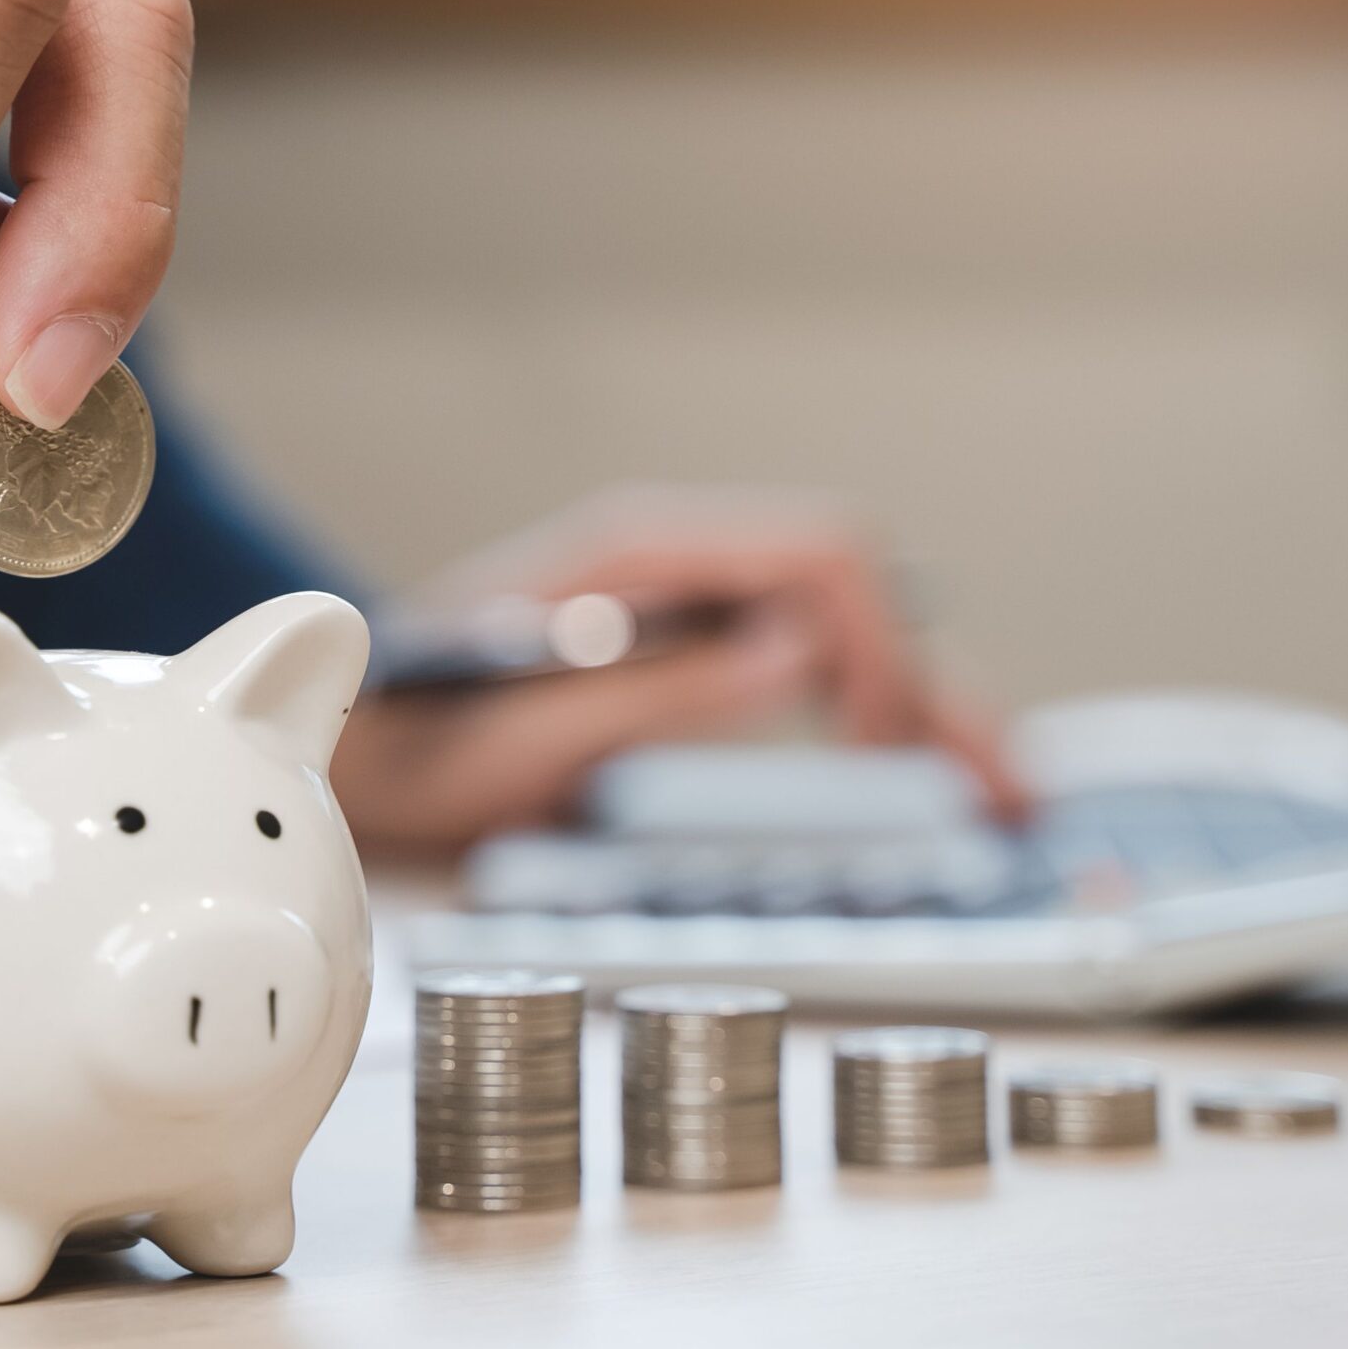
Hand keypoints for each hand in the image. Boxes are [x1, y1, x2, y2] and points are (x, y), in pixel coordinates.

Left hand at [331, 488, 1030, 857]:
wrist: (346, 762)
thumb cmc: (417, 752)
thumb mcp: (532, 739)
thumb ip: (662, 693)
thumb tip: (796, 654)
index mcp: (641, 558)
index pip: (820, 558)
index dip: (879, 648)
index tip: (891, 752)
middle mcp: (671, 564)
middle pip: (849, 588)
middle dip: (931, 678)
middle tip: (1001, 790)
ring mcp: (675, 604)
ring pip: (836, 625)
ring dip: (918, 693)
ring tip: (997, 785)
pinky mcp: (673, 652)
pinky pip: (794, 658)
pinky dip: (864, 708)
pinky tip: (905, 764)